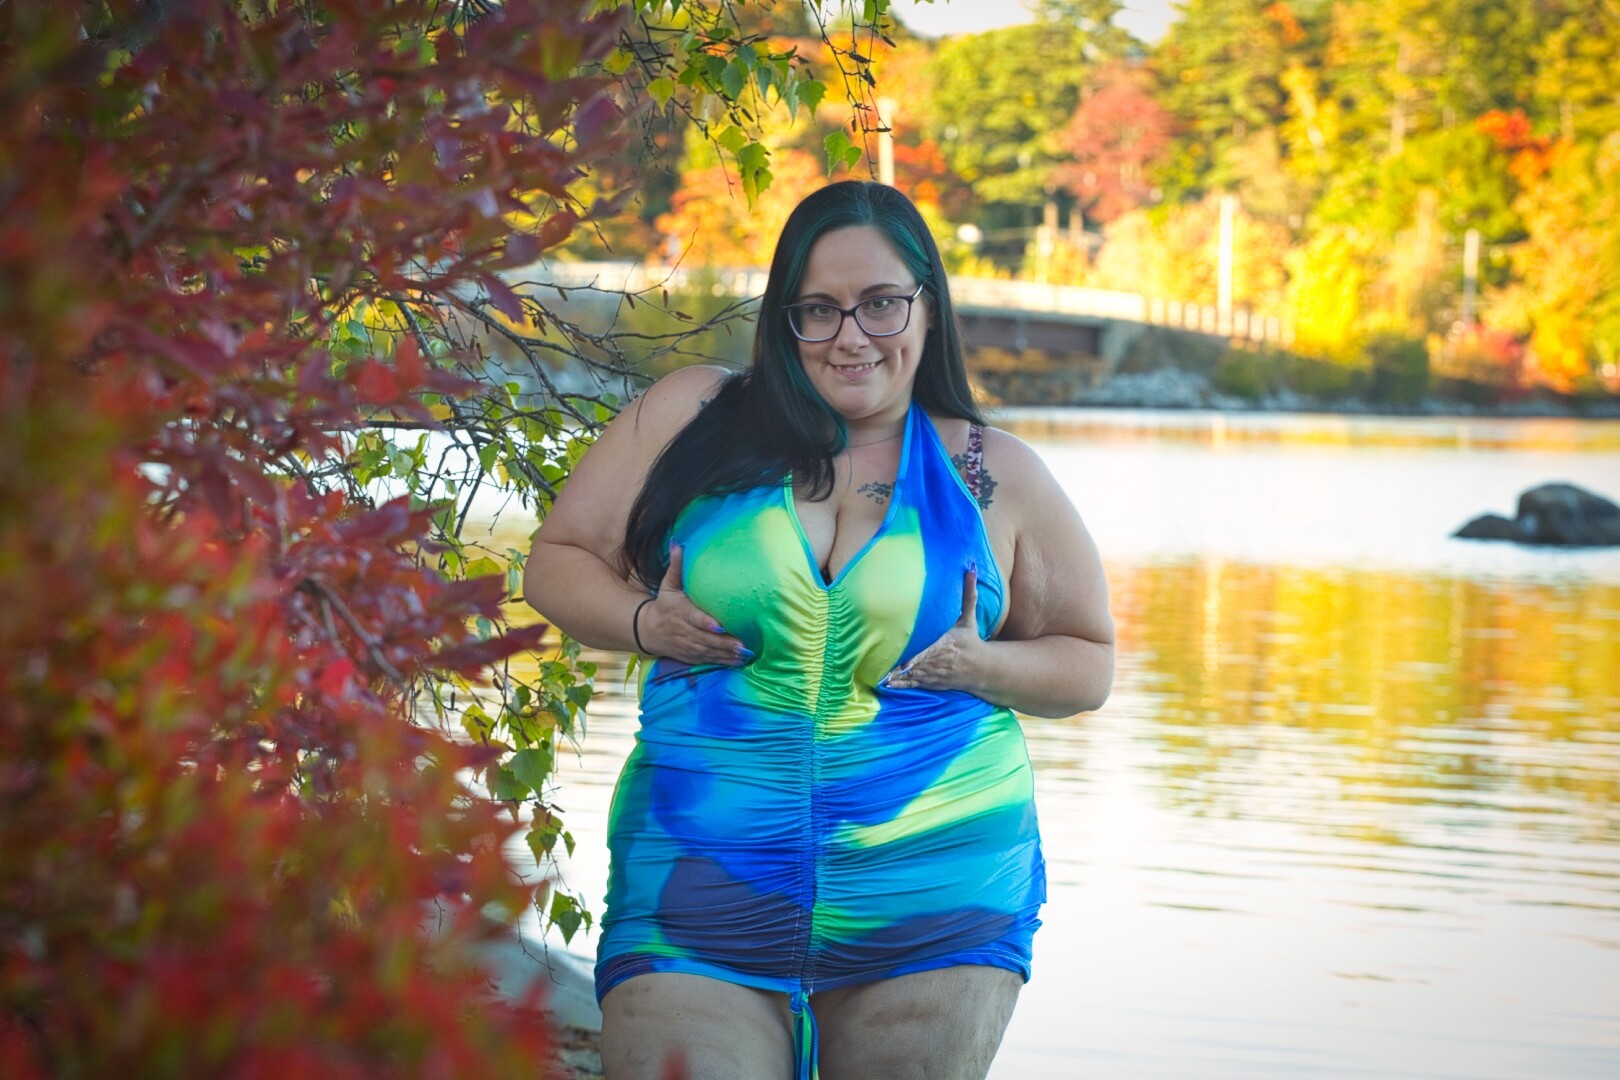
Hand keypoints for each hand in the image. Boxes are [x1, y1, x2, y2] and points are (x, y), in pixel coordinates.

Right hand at [638, 546, 751, 665]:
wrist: (648, 630)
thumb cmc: (664, 604)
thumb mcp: (667, 585)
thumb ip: (675, 567)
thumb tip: (678, 544)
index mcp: (680, 612)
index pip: (694, 618)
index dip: (706, 623)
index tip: (719, 627)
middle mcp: (683, 630)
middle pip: (705, 638)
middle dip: (723, 643)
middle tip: (742, 644)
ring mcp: (687, 645)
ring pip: (708, 651)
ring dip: (726, 654)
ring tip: (744, 654)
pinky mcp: (690, 656)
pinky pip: (707, 660)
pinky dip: (722, 662)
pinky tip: (738, 662)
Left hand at [881, 566, 984, 691]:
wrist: (982, 669)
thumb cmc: (971, 640)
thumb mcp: (970, 619)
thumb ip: (968, 594)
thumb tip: (971, 569)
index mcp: (946, 644)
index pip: (930, 651)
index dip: (917, 657)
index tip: (905, 662)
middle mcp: (938, 661)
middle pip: (915, 664)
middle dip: (898, 664)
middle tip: (879, 662)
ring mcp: (933, 673)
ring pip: (911, 675)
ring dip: (894, 674)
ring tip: (876, 672)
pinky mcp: (929, 682)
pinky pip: (912, 685)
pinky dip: (898, 685)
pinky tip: (884, 683)